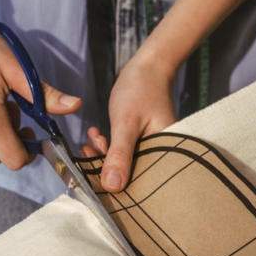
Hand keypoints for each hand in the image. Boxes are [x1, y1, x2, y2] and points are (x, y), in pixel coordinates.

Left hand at [81, 54, 176, 191]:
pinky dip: (108, 148)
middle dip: (108, 169)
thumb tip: (111, 187)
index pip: (143, 183)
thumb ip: (119, 154)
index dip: (119, 186)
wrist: (148, 67)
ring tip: (92, 140)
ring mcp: (151, 150)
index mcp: (167, 155)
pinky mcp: (141, 144)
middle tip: (89, 153)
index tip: (94, 177)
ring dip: (104, 156)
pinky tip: (96, 137)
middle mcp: (162, 156)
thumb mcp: (126, 123)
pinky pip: (123, 154)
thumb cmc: (142, 90)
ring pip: (125, 166)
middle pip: (133, 177)